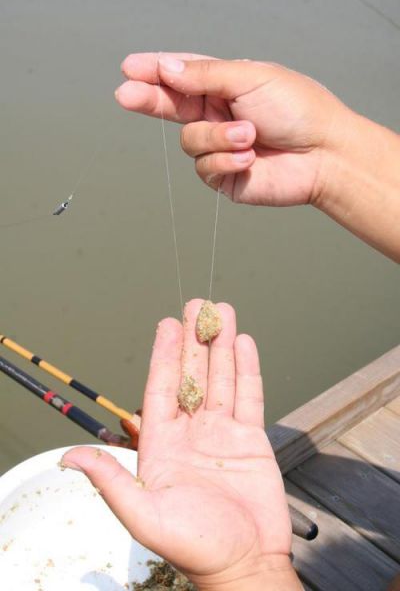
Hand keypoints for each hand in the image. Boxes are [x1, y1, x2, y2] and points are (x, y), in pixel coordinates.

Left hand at [62, 299, 300, 589]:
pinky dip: (247, 369)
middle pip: (193, 375)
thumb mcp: (145, 515)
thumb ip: (112, 480)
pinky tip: (245, 343)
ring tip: (223, 312)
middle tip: (197, 304)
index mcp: (163, 444)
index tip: (167, 324)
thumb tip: (69, 458)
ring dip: (222, 345)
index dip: (164, 355)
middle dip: (195, 339)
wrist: (245, 562)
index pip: (161, 389)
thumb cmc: (195, 546)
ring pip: (222, 378)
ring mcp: (223, 433)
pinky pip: (250, 395)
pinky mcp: (251, 439)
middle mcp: (191, 432)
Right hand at [115, 52, 347, 206]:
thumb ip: (205, 76)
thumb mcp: (249, 78)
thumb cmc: (299, 110)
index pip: (181, 75)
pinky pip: (205, 168)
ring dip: (217, 137)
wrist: (324, 155)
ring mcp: (219, 146)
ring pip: (189, 141)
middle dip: (149, 99)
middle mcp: (218, 114)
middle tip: (127, 94)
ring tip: (249, 135)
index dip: (154, 71)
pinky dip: (226, 161)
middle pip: (171, 106)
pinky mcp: (224, 175)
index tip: (130, 68)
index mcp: (224, 84)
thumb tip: (167, 69)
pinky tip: (249, 157)